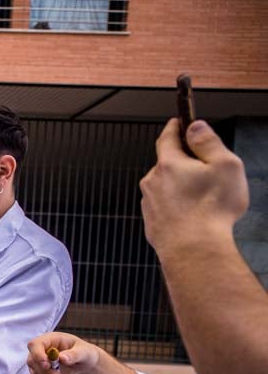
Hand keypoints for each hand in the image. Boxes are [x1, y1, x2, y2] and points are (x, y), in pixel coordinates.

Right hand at [26, 332, 101, 373]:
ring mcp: (37, 362)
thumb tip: (62, 358)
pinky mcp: (38, 373)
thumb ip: (74, 354)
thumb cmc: (84, 353)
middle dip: (48, 373)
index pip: (35, 345)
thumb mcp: (84, 352)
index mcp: (49, 339)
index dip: (37, 355)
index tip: (47, 365)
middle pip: (33, 362)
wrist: (83, 363)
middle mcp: (40, 350)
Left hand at [140, 118, 248, 259]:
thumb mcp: (224, 165)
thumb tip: (195, 127)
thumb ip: (208, 142)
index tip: (179, 122)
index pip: (167, 137)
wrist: (193, 250)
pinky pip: (165, 207)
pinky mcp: (152, 223)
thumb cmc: (211, 210)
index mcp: (168, 164)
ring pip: (166, 187)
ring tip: (204, 200)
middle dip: (183, 163)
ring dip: (180, 187)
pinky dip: (177, 207)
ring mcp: (149, 204)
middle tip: (206, 171)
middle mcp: (152, 182)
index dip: (175, 127)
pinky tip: (193, 216)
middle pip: (167, 164)